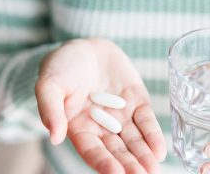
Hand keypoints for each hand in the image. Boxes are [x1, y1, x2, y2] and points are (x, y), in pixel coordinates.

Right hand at [35, 39, 166, 173]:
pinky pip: (146, 120)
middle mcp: (102, 127)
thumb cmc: (62, 67)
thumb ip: (50, 110)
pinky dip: (153, 134)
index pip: (92, 151)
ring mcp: (122, 115)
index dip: (104, 163)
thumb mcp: (49, 85)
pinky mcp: (136, 102)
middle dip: (130, 165)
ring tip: (154, 168)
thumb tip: (55, 137)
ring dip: (144, 155)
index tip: (117, 173)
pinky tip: (160, 150)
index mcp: (79, 128)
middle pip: (117, 150)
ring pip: (134, 140)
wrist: (86, 47)